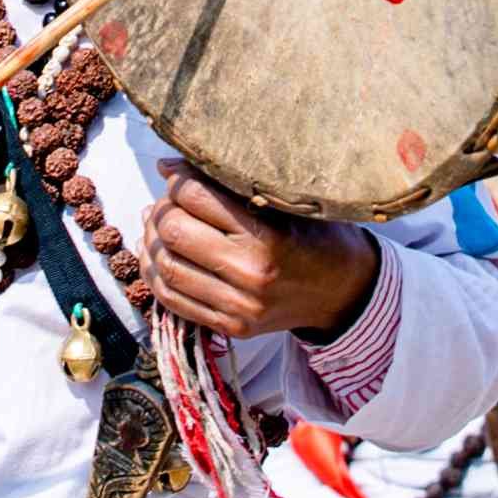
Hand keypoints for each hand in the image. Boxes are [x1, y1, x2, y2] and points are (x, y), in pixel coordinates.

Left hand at [142, 161, 380, 339]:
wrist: (344, 292)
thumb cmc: (318, 237)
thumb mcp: (288, 203)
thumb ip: (234, 186)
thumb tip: (170, 170)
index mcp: (269, 236)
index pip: (197, 197)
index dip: (177, 179)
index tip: (175, 172)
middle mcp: (250, 274)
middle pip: (174, 231)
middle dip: (162, 208)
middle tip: (167, 199)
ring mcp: (238, 307)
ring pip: (167, 267)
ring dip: (152, 239)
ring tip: (157, 223)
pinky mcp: (231, 327)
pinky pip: (172, 300)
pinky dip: (154, 273)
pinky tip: (156, 253)